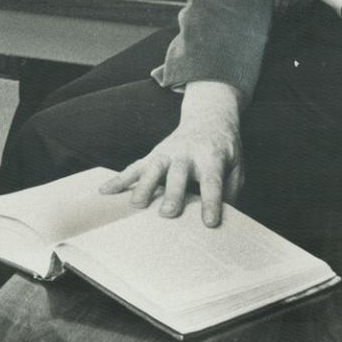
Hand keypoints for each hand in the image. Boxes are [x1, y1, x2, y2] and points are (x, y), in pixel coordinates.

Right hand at [101, 80, 242, 224]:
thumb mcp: (236, 167)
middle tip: (167, 213)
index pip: (212, 181)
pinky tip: (104, 191)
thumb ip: (231, 191)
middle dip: (172, 193)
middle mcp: (187, 153)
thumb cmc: (224, 150)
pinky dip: (119, 179)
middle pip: (178, 174)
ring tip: (135, 205)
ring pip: (153, 168)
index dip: (211, 202)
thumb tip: (225, 219)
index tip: (210, 223)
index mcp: (211, 156)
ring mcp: (167, 152)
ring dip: (144, 186)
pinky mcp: (153, 154)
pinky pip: (134, 167)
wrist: (208, 119)